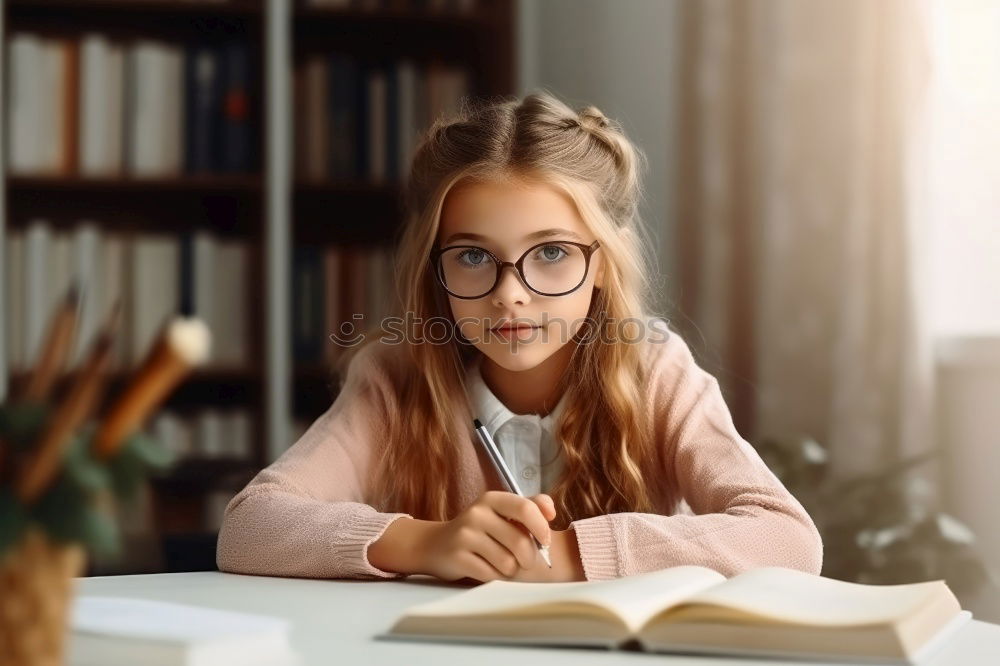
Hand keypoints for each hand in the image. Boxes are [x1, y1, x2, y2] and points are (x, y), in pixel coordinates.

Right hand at [417, 491, 555, 582]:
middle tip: (525, 561)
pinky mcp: (457, 558)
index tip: (545, 542)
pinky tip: (487, 570)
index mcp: (492, 499)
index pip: (526, 508)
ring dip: (511, 570)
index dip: (542, 528)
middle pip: (520, 541)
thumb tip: (551, 511)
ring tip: (503, 564)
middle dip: (529, 558)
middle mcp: (477, 513)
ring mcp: (465, 535)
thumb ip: (530, 507)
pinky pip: (491, 575)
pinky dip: (495, 578)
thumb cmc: (480, 529)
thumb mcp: (501, 512)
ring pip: (508, 563)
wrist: (435, 544)